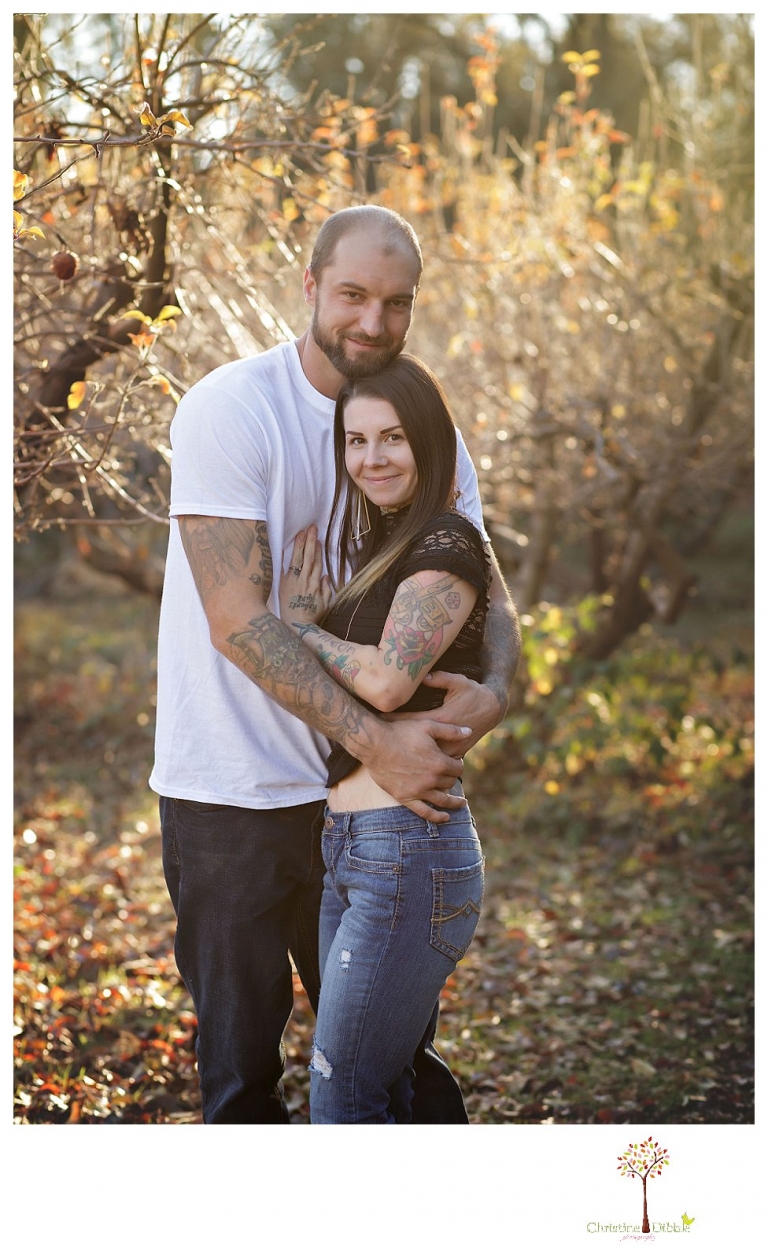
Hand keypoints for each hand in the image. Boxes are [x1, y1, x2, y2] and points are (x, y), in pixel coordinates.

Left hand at [279, 525, 331, 626]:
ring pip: (298, 559)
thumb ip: (327, 589)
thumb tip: (326, 576)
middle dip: (310, 541)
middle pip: (309, 557)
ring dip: (300, 545)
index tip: (318, 538)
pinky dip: (285, 558)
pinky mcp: (283, 584)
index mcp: (316, 584)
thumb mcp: (326, 604)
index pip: (318, 562)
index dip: (318, 550)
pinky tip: (285, 547)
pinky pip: (284, 568)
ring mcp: (293, 581)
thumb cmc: (312, 616)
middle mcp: (305, 580)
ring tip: (301, 533)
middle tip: (311, 528)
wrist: (296, 625)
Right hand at [364, 718, 471, 822]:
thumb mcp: (427, 725)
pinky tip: (446, 818)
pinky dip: (437, 817)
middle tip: (450, 774)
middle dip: (452, 777)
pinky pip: (425, 812)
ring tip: (461, 803)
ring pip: (443, 799)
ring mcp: (418, 791)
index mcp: (439, 762)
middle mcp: (431, 779)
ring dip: (454, 802)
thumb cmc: (400, 731)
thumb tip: (469, 731)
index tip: (455, 761)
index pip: (458, 768)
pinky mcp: (405, 798)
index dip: (458, 763)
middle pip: (450, 782)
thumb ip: (450, 730)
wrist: (374, 744)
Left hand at [387, 669, 505, 754]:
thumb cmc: (473, 692)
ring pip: (426, 756)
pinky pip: (436, 760)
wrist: (493, 708)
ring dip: (409, 753)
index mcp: (444, 718)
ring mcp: (452, 747)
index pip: (414, 721)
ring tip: (388, 751)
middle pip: (416, 742)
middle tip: (375, 738)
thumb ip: (439, 678)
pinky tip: (408, 759)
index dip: (395, 721)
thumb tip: (422, 676)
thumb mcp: (458, 681)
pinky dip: (423, 759)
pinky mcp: (456, 753)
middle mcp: (447, 736)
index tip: (378, 720)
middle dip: (397, 739)